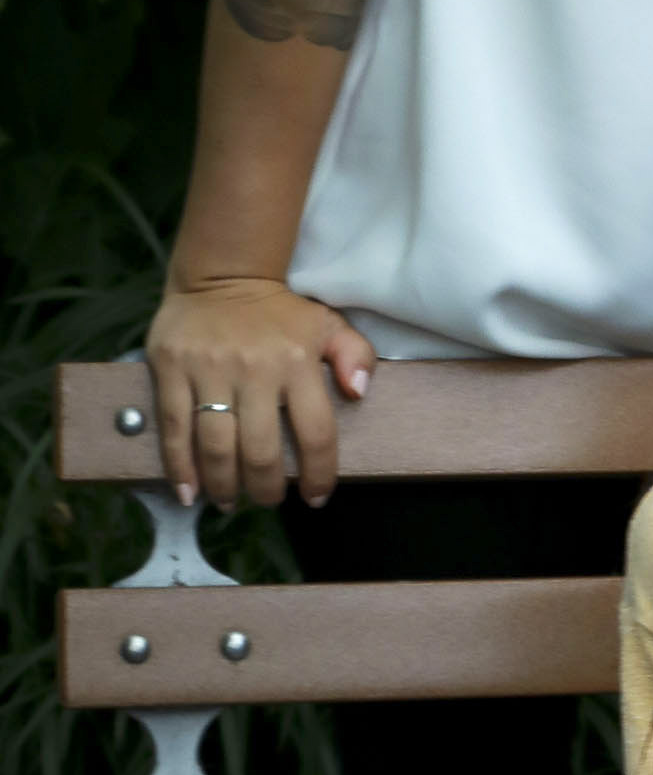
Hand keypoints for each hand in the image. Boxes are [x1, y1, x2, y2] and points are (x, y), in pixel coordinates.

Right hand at [147, 273, 373, 511]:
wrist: (222, 273)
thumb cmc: (281, 312)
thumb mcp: (329, 325)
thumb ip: (355, 356)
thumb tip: (359, 393)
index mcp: (298, 363)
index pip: (316, 432)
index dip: (319, 473)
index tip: (316, 496)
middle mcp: (254, 370)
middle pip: (260, 450)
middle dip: (266, 488)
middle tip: (268, 500)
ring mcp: (209, 371)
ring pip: (216, 445)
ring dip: (224, 484)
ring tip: (231, 501)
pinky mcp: (171, 369)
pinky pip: (175, 427)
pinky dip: (180, 466)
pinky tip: (189, 491)